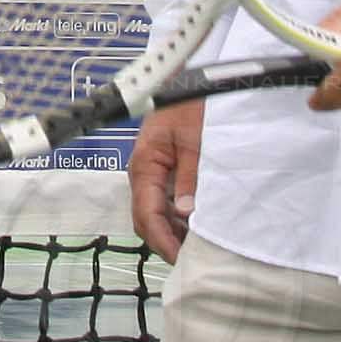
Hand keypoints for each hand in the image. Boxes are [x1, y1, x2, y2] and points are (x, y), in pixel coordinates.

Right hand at [127, 102, 199, 265]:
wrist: (189, 81)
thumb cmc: (190, 104)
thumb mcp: (196, 141)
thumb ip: (191, 176)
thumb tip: (186, 212)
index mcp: (144, 165)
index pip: (146, 214)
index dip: (162, 240)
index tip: (181, 258)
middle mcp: (143, 173)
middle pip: (146, 220)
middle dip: (165, 242)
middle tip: (192, 260)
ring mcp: (151, 174)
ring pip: (154, 214)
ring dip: (171, 232)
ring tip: (197, 248)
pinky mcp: (163, 172)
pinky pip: (164, 203)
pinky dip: (176, 219)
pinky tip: (195, 227)